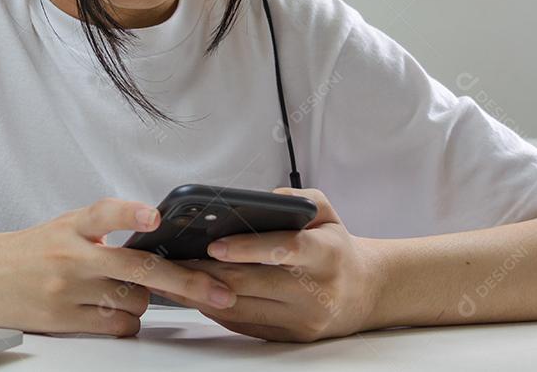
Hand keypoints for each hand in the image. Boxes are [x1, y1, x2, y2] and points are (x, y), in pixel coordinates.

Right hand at [0, 197, 235, 336]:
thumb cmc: (24, 252)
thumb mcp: (61, 228)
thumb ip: (101, 231)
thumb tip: (152, 241)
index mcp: (71, 225)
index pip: (105, 212)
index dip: (132, 213)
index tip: (155, 216)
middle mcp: (71, 255)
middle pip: (139, 268)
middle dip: (186, 282)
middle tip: (218, 290)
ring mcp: (67, 289)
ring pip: (134, 301)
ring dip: (144, 301)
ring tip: (126, 293)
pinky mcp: (64, 319)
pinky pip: (117, 326)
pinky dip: (126, 321)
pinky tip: (113, 312)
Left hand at [146, 188, 386, 341]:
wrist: (363, 293)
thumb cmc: (335, 247)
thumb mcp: (327, 212)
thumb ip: (298, 198)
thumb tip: (261, 198)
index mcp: (325, 254)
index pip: (284, 249)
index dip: (247, 248)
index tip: (214, 244)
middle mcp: (315, 290)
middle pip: (252, 283)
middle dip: (207, 271)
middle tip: (173, 260)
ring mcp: (302, 318)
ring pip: (241, 308)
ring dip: (201, 292)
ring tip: (172, 277)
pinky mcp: (289, 336)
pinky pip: (244, 324)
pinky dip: (214, 308)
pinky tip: (192, 294)